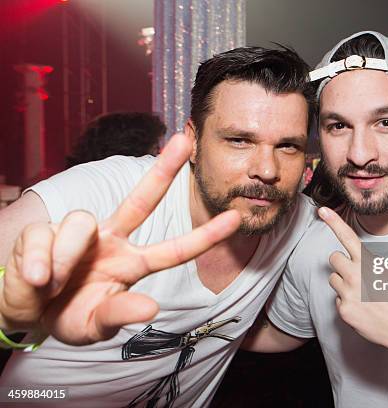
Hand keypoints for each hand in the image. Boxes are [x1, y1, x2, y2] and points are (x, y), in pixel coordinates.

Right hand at [0, 133, 240, 345]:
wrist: (25, 311)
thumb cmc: (69, 315)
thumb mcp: (94, 325)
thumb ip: (119, 316)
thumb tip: (150, 309)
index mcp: (131, 264)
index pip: (174, 250)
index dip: (204, 236)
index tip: (234, 219)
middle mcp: (111, 241)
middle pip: (141, 201)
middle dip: (163, 170)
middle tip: (184, 141)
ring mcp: (80, 233)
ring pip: (81, 222)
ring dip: (65, 258)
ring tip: (50, 283)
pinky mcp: (45, 230)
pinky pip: (44, 239)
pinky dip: (38, 263)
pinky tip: (35, 277)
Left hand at [318, 207, 387, 353]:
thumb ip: (369, 265)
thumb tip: (356, 262)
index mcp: (369, 263)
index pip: (348, 237)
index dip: (334, 222)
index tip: (323, 210)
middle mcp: (355, 275)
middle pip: (333, 259)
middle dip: (341, 264)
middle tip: (354, 275)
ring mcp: (347, 293)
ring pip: (333, 280)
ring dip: (343, 284)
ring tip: (362, 295)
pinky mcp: (343, 309)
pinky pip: (338, 300)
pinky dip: (347, 303)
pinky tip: (362, 309)